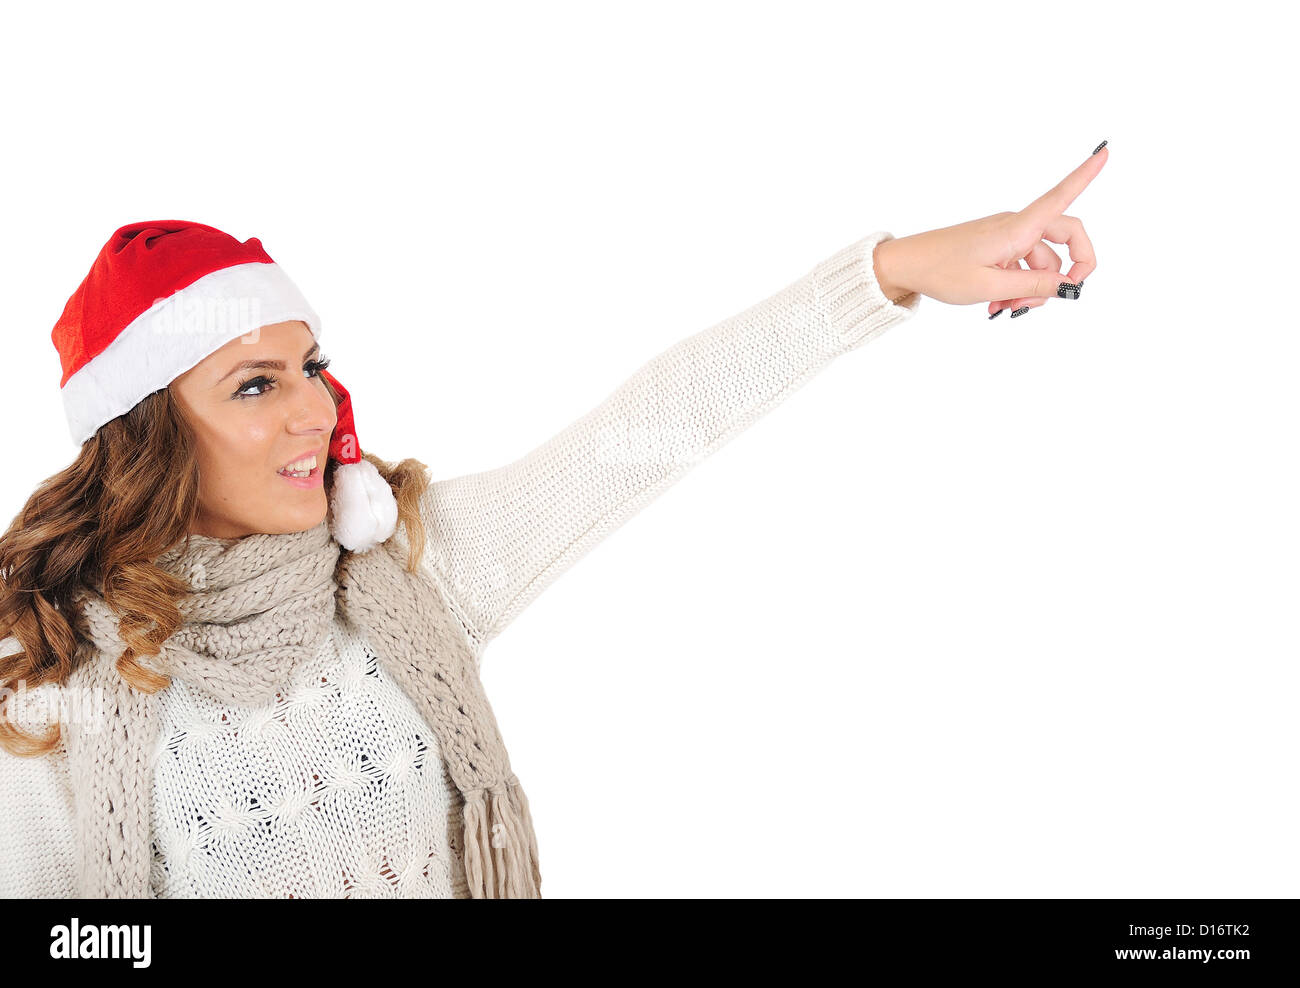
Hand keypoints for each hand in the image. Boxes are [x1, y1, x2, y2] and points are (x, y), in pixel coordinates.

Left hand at [872, 142, 1107, 315]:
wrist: (906, 265)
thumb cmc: (941, 271)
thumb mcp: (990, 285)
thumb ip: (1033, 285)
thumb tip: (1069, 286)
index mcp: (1017, 227)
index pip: (1061, 196)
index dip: (1086, 175)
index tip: (1105, 152)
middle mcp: (1017, 226)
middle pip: (1065, 239)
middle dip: (1063, 273)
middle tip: (1053, 299)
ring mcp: (1007, 237)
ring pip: (1041, 261)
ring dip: (1032, 288)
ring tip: (1006, 308)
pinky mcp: (997, 248)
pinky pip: (1021, 266)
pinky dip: (1017, 287)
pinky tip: (998, 305)